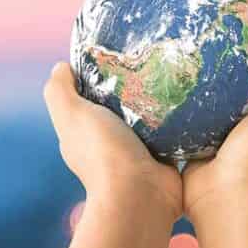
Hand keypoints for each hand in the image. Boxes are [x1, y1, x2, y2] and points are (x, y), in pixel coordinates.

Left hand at [43, 62, 181, 217]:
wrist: (140, 195)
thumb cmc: (103, 151)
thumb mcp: (71, 114)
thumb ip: (60, 90)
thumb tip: (60, 67)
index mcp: (81, 132)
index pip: (85, 97)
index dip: (94, 76)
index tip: (114, 52)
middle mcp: (106, 142)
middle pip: (118, 105)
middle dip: (131, 85)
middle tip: (150, 58)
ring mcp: (135, 151)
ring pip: (147, 116)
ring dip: (157, 101)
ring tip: (173, 72)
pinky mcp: (163, 157)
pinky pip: (171, 131)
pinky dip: (178, 118)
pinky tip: (188, 98)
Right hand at [182, 64, 247, 219]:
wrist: (223, 193)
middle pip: (246, 107)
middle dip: (233, 87)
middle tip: (214, 61)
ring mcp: (228, 150)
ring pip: (219, 119)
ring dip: (208, 103)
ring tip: (192, 74)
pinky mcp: (202, 156)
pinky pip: (195, 132)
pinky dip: (189, 119)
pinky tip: (178, 99)